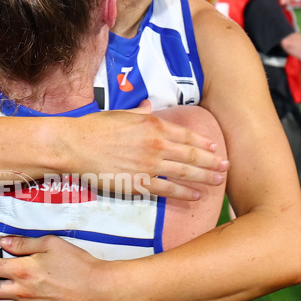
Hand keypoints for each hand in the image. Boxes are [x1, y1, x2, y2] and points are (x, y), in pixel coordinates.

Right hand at [68, 101, 228, 200]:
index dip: (203, 143)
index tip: (215, 148)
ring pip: (185, 172)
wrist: (75, 145)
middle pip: (192, 154)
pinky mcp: (139, 182)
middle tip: (226, 167)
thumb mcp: (120, 114)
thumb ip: (140, 112)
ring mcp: (149, 164)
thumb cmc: (94, 128)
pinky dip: (184, 193)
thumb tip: (148, 105)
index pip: (186, 135)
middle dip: (212, 161)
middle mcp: (156, 143)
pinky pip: (168, 188)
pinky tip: (196, 195)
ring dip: (205, 177)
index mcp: (153, 124)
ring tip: (218, 181)